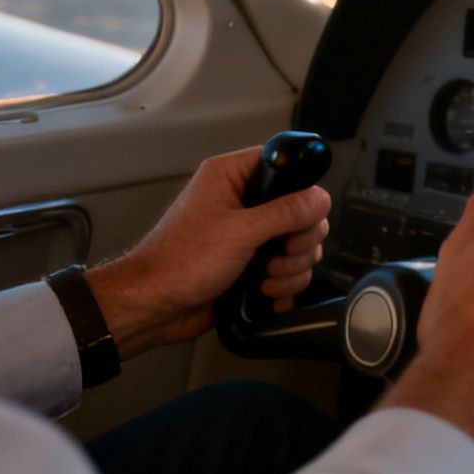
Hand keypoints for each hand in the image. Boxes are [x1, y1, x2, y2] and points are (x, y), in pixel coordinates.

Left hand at [83, 146, 330, 359]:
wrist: (153, 308)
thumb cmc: (180, 263)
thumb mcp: (239, 232)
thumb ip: (286, 212)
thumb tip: (321, 198)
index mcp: (233, 177)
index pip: (286, 164)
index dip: (302, 187)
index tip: (303, 214)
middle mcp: (243, 201)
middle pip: (302, 209)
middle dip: (300, 240)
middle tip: (282, 254)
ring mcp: (249, 235)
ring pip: (299, 243)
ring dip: (292, 268)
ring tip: (267, 280)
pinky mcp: (252, 264)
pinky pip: (288, 269)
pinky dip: (285, 284)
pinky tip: (269, 295)